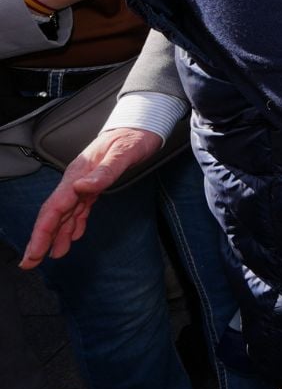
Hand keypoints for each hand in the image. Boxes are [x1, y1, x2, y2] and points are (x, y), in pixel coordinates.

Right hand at [19, 127, 165, 268]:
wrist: (142, 125)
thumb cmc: (134, 137)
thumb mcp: (124, 153)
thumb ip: (104, 172)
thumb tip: (81, 188)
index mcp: (79, 174)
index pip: (55, 207)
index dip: (42, 231)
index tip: (35, 252)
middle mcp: (77, 180)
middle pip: (54, 214)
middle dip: (41, 239)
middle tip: (30, 263)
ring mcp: (84, 183)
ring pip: (65, 214)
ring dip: (56, 235)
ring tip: (50, 256)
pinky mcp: (95, 185)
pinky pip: (79, 208)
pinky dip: (74, 224)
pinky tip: (72, 237)